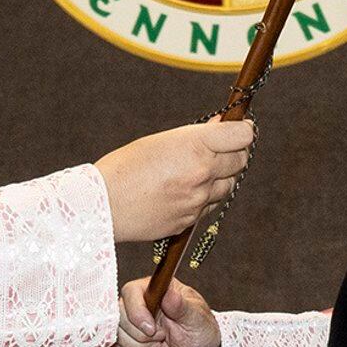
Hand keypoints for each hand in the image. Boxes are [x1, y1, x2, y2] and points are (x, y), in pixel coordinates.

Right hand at [94, 120, 252, 242]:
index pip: (242, 136)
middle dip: (235, 152)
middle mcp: (202, 173)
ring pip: (228, 185)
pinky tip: (188, 189)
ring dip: (222, 175)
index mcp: (195, 146)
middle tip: (223, 147)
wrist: (103, 205)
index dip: (243, 130)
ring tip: (200, 169)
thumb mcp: (160, 141)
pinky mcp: (191, 220)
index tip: (240, 128)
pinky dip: (207, 195)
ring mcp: (198, 199)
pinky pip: (211, 205)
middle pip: (240, 160)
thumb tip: (221, 126)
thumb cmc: (125, 167)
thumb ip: (195, 136)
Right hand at [115, 276, 220, 346]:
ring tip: (156, 345)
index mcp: (156, 291)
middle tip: (160, 337)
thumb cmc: (201, 333)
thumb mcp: (197, 318)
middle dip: (139, 334)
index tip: (150, 329)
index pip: (131, 292)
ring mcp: (132, 324)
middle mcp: (140, 305)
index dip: (136, 311)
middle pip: (119, 315)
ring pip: (116, 334)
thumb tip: (169, 293)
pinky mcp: (127, 342)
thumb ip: (182, 306)